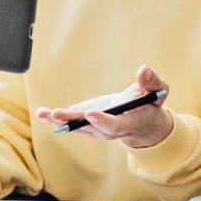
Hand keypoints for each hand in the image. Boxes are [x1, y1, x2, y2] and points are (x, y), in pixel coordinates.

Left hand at [36, 65, 174, 149]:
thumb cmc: (150, 105)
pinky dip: (56, 119)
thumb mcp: (157, 91)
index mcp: (127, 122)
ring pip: (76, 126)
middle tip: (57, 114)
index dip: (102, 120)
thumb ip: (152, 82)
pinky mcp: (87, 124)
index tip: (90, 113)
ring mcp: (96, 129)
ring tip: (44, 113)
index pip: (113, 124)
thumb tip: (143, 70)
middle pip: (89, 127)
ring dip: (59, 120)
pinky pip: (70, 123)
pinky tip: (42, 114)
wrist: (142, 123)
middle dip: (73, 121)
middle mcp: (109, 129)